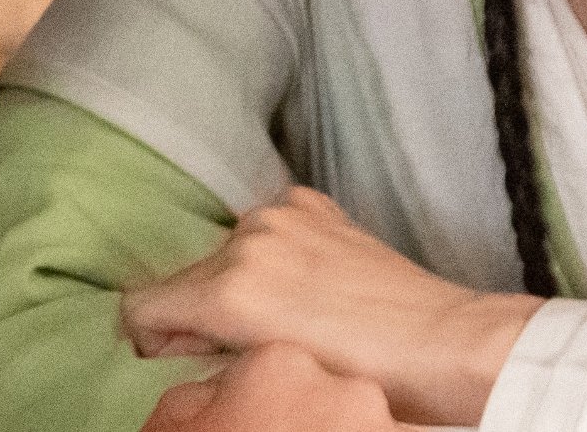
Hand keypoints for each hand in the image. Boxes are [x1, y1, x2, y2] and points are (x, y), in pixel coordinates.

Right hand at [121, 187, 537, 426]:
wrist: (444, 346)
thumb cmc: (362, 379)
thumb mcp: (269, 373)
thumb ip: (207, 355)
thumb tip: (176, 344)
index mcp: (231, 289)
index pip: (143, 306)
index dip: (154, 340)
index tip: (184, 358)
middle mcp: (248, 239)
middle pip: (181, 278)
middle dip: (196, 313)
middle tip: (241, 348)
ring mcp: (283, 216)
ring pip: (222, 252)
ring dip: (235, 281)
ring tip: (283, 316)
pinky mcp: (313, 206)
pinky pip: (266, 227)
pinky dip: (272, 252)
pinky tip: (304, 282)